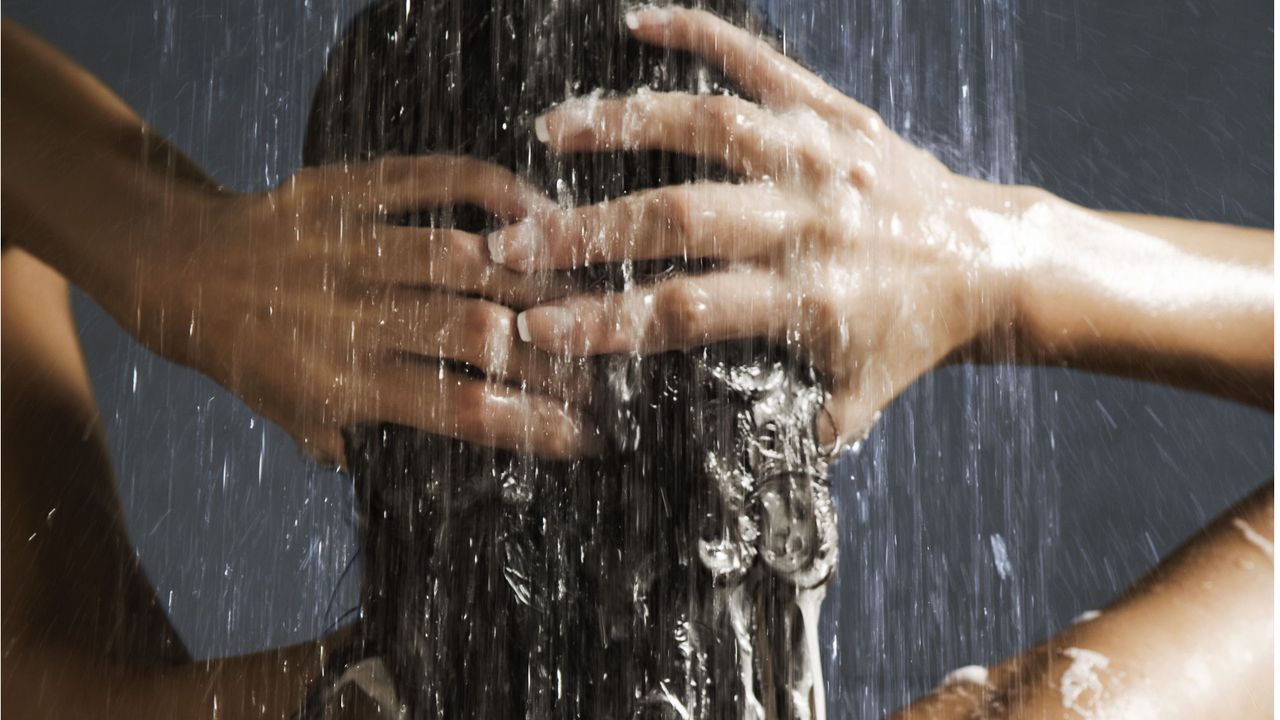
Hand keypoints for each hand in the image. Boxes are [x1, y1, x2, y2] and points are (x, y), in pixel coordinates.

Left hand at [113, 155, 592, 463]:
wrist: (180, 269)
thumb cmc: (252, 356)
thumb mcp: (299, 421)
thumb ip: (373, 443)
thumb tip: (467, 450)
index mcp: (338, 384)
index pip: (454, 411)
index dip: (529, 423)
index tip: (586, 435)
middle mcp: (347, 315)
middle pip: (472, 335)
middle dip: (552, 355)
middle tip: (604, 367)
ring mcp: (347, 245)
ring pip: (462, 260)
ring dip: (536, 278)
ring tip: (590, 296)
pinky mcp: (344, 189)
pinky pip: (428, 178)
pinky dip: (490, 188)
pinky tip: (537, 208)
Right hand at [487, 6, 1028, 443]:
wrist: (990, 262)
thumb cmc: (912, 334)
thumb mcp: (859, 399)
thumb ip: (790, 429)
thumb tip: (714, 454)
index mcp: (810, 298)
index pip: (689, 310)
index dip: (608, 321)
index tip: (541, 328)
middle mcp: (809, 219)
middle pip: (681, 217)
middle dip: (588, 233)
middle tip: (513, 243)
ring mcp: (819, 155)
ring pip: (710, 126)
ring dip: (624, 125)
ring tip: (550, 131)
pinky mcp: (831, 112)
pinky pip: (761, 62)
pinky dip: (699, 34)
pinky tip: (637, 23)